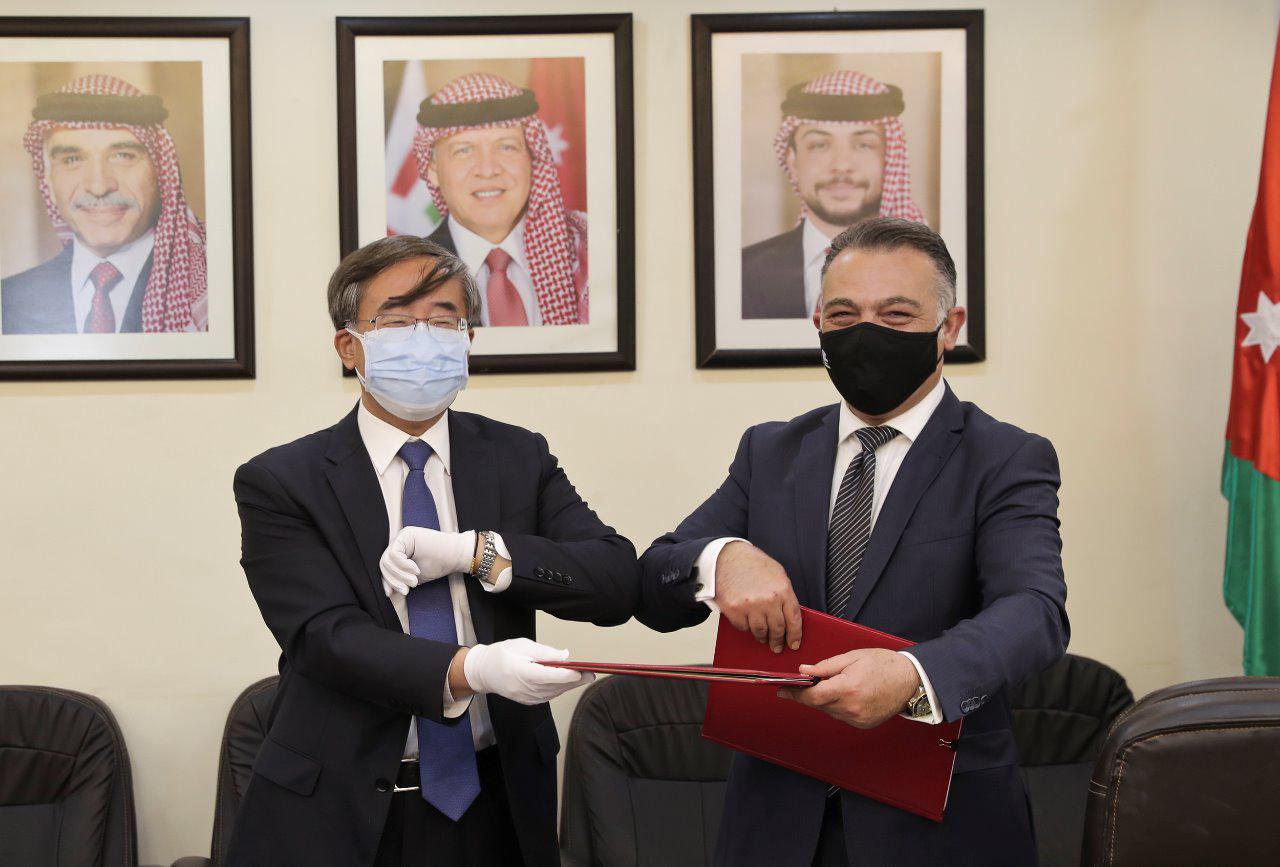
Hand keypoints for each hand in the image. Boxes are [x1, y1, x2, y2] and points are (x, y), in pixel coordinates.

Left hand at [380, 527, 474, 596]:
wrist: (455, 555)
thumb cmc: (438, 565)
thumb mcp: (414, 577)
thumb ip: (401, 580)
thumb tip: (387, 592)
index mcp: (400, 551)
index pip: (386, 567)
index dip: (387, 581)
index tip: (391, 594)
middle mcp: (399, 542)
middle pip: (384, 563)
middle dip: (394, 580)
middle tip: (406, 590)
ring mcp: (402, 537)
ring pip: (387, 560)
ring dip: (400, 575)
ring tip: (414, 581)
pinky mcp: (406, 534)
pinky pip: (394, 553)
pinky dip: (403, 565)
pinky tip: (415, 570)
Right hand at [463, 638, 593, 704]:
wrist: (482, 672)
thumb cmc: (501, 654)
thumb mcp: (523, 646)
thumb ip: (545, 652)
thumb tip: (565, 656)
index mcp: (522, 672)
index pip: (550, 676)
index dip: (568, 675)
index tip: (582, 671)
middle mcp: (524, 689)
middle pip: (555, 686)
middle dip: (574, 681)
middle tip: (592, 674)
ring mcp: (526, 697)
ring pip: (553, 693)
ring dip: (569, 686)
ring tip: (584, 677)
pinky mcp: (527, 701)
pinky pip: (547, 696)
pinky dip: (558, 689)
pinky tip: (568, 683)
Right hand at [714, 542, 802, 652]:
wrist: (727, 556)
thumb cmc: (752, 563)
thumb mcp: (777, 573)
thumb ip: (784, 594)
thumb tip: (790, 615)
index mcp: (782, 590)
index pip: (794, 619)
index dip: (795, 635)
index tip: (794, 643)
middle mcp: (768, 600)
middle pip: (778, 629)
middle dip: (778, 640)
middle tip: (777, 646)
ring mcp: (750, 606)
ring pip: (760, 632)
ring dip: (763, 637)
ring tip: (763, 638)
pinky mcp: (734, 610)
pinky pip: (743, 627)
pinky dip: (746, 628)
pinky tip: (747, 623)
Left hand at [776, 649, 919, 728]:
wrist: (910, 680)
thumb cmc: (884, 664)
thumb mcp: (852, 657)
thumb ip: (826, 666)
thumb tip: (805, 671)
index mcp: (847, 688)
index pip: (812, 696)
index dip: (795, 693)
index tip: (782, 690)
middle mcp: (851, 707)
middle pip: (818, 704)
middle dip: (810, 693)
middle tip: (807, 682)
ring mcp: (858, 718)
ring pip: (829, 711)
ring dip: (825, 699)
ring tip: (836, 684)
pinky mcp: (863, 724)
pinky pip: (841, 716)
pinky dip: (838, 706)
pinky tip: (846, 694)